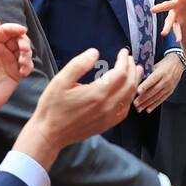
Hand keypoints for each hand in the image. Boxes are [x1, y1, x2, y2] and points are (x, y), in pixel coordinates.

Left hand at [0, 20, 32, 126]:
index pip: (5, 31)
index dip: (14, 28)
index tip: (22, 31)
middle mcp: (2, 51)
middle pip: (18, 39)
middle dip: (24, 41)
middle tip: (23, 49)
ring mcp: (10, 62)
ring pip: (25, 51)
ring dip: (27, 54)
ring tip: (22, 63)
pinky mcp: (17, 73)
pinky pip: (28, 65)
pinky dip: (28, 66)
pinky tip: (23, 73)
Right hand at [16, 47, 141, 168]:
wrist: (50, 134)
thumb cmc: (53, 106)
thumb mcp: (61, 81)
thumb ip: (79, 65)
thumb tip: (95, 52)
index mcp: (98, 93)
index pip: (120, 73)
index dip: (124, 60)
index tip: (123, 52)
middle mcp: (108, 105)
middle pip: (129, 84)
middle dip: (131, 69)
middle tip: (130, 59)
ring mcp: (109, 117)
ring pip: (129, 97)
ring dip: (134, 82)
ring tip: (136, 71)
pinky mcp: (107, 124)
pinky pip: (124, 110)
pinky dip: (129, 98)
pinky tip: (128, 93)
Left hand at [133, 52, 183, 114]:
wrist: (177, 63)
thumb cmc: (164, 64)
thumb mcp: (155, 65)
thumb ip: (147, 72)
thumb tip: (136, 79)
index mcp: (161, 72)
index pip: (152, 80)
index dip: (145, 86)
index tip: (138, 91)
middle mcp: (165, 80)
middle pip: (153, 91)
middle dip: (143, 98)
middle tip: (135, 103)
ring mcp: (168, 87)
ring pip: (156, 97)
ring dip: (147, 104)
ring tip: (139, 108)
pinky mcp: (170, 91)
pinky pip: (161, 100)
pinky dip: (154, 105)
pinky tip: (148, 109)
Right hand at [153, 0, 185, 40]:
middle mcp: (175, 5)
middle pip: (167, 6)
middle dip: (161, 7)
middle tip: (153, 9)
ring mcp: (174, 14)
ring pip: (169, 20)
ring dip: (167, 26)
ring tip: (164, 33)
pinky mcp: (177, 22)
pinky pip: (177, 29)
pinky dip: (178, 34)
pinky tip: (179, 40)